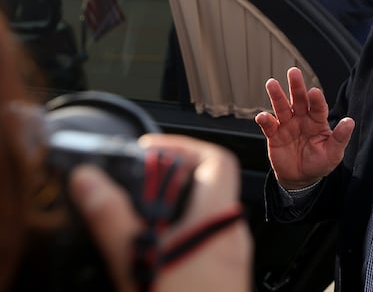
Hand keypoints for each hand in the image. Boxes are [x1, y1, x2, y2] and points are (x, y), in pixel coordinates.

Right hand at [69, 134, 251, 291]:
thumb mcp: (137, 260)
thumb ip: (113, 217)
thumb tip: (90, 181)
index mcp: (217, 219)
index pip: (217, 159)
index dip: (184, 147)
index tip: (151, 151)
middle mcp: (231, 234)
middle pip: (210, 185)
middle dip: (171, 180)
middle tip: (137, 185)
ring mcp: (232, 256)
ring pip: (206, 214)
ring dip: (174, 209)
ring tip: (139, 217)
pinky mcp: (226, 275)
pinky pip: (206, 239)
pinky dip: (181, 234)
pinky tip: (155, 251)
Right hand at [255, 67, 354, 189]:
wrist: (301, 178)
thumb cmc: (319, 163)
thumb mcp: (333, 153)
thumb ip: (340, 137)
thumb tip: (350, 121)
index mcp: (318, 121)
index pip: (318, 107)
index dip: (316, 99)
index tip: (314, 92)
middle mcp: (302, 118)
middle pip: (299, 99)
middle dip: (296, 86)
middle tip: (293, 72)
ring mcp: (287, 125)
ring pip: (281, 107)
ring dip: (276, 96)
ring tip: (271, 84)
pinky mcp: (274, 135)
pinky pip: (268, 125)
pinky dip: (265, 120)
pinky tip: (263, 117)